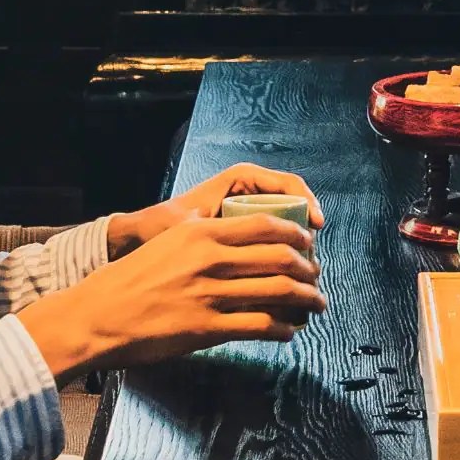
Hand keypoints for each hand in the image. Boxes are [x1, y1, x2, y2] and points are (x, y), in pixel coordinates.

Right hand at [19, 214, 324, 376]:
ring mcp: (209, 294)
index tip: (309, 247)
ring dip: (306, 300)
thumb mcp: (168, 244)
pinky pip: (262, 326)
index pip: (267, 225)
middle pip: (281, 258)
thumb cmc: (129, 281)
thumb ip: (203, 239)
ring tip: (315, 306)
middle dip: (309, 270)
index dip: (298, 238)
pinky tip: (288, 331)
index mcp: (201, 233)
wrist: (95, 316)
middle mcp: (209, 259)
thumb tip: (241, 243)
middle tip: (317, 279)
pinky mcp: (207, 329)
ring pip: (279, 292)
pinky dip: (284, 328)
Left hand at [108, 163, 321, 256]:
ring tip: (302, 276)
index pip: (289, 184)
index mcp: (241, 179)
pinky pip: (275, 240)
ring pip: (287, 228)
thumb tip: (256, 247)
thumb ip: (217, 231)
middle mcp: (251, 192)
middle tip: (311, 263)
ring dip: (298, 250)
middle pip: (293, 208)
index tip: (316, 227)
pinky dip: (283, 258)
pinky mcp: (248, 232)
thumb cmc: (163, 227)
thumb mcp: (191, 227)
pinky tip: (286, 279)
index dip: (308, 203)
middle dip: (306, 235)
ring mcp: (251, 212)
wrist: (143, 238)